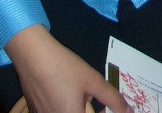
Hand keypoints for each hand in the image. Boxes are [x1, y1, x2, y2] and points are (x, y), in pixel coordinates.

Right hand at [5, 25, 131, 112]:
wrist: (32, 55)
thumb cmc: (64, 68)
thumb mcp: (93, 81)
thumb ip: (112, 99)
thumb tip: (130, 111)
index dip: (102, 112)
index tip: (102, 105)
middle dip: (88, 109)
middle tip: (92, 99)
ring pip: (65, 112)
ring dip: (75, 107)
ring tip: (77, 93)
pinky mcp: (34, 110)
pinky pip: (52, 111)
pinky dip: (61, 105)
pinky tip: (62, 90)